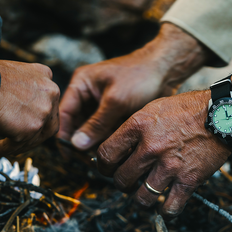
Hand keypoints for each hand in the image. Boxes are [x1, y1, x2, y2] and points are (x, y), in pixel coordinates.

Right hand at [0, 60, 59, 156]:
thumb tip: (19, 106)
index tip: (27, 123)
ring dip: (19, 144)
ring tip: (2, 147)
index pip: (48, 102)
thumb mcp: (13, 73)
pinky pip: (19, 144)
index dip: (38, 116)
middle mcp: (50, 92)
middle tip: (20, 140)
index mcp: (45, 76)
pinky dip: (6, 149)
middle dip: (35, 134)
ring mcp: (43, 111)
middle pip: (49, 121)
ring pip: (36, 136)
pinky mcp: (32, 127)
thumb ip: (24, 88)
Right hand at [58, 23, 211, 150]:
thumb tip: (77, 144)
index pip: (64, 114)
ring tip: (104, 159)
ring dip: (97, 143)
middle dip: (83, 143)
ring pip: (93, 129)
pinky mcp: (116, 111)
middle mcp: (88, 94)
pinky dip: (110, 139)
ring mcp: (102, 103)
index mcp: (81, 84)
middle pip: (77, 124)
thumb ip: (96, 124)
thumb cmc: (141, 75)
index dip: (64, 136)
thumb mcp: (116, 101)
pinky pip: (107, 129)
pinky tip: (117, 151)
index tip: (70, 156)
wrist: (167, 69)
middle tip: (89, 162)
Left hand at [97, 67, 231, 217]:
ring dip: (140, 198)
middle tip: (127, 180)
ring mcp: (170, 165)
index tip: (107, 168)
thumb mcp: (153, 108)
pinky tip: (165, 203)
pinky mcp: (189, 179)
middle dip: (121, 183)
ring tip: (144, 192)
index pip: (106, 154)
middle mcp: (151, 147)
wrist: (222, 113)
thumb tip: (117, 148)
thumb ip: (133, 128)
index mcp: (138, 126)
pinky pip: (170, 207)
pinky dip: (165, 210)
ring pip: (141, 197)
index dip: (102, 165)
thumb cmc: (187, 109)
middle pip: (121, 179)